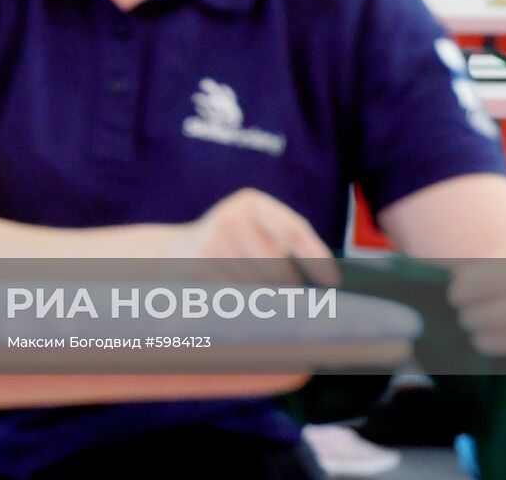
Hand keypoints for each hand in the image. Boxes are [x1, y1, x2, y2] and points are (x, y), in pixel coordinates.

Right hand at [168, 189, 338, 286]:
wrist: (173, 253)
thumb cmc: (231, 249)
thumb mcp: (257, 235)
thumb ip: (285, 248)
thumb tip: (326, 277)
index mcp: (253, 203)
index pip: (294, 229)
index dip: (316, 257)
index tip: (332, 282)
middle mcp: (232, 215)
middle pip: (275, 263)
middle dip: (286, 287)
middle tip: (294, 301)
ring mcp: (213, 238)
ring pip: (255, 282)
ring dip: (261, 297)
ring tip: (255, 296)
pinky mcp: (198, 263)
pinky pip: (233, 292)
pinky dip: (239, 301)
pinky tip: (233, 296)